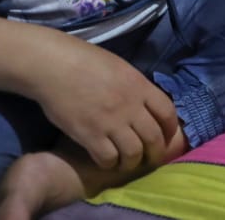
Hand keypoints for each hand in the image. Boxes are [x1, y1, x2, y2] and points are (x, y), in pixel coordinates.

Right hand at [26, 33, 179, 171]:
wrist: (53, 65)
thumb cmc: (84, 60)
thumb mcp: (120, 67)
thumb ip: (135, 86)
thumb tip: (145, 102)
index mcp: (139, 85)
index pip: (168, 112)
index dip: (170, 128)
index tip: (166, 136)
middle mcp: (130, 106)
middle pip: (154, 138)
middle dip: (156, 152)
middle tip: (149, 157)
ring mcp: (110, 122)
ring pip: (133, 153)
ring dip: (132, 162)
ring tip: (126, 162)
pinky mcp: (89, 135)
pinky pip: (108, 159)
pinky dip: (110, 163)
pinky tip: (105, 159)